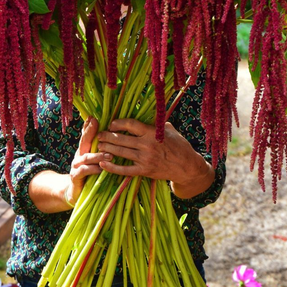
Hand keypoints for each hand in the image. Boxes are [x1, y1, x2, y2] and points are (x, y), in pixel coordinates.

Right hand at [65, 117, 111, 205]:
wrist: (75, 191)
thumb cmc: (90, 174)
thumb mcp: (95, 161)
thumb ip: (102, 150)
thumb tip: (116, 138)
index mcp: (85, 149)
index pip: (86, 135)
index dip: (89, 126)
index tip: (94, 117)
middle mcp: (79, 155)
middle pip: (84, 141)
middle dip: (89, 132)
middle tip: (96, 124)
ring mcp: (76, 165)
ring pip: (86, 157)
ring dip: (98, 155)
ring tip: (110, 154)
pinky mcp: (75, 176)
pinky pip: (84, 171)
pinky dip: (93, 169)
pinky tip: (101, 168)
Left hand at [95, 118, 213, 196]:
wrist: (187, 167)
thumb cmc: (179, 146)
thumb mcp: (170, 130)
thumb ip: (156, 124)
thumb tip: (147, 115)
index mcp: (152, 132)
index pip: (130, 124)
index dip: (118, 123)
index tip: (112, 124)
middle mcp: (147, 145)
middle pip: (121, 138)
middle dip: (107, 136)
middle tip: (100, 134)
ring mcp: (145, 159)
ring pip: (120, 152)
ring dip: (107, 148)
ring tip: (99, 145)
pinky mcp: (144, 171)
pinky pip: (124, 169)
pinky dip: (112, 167)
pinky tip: (103, 163)